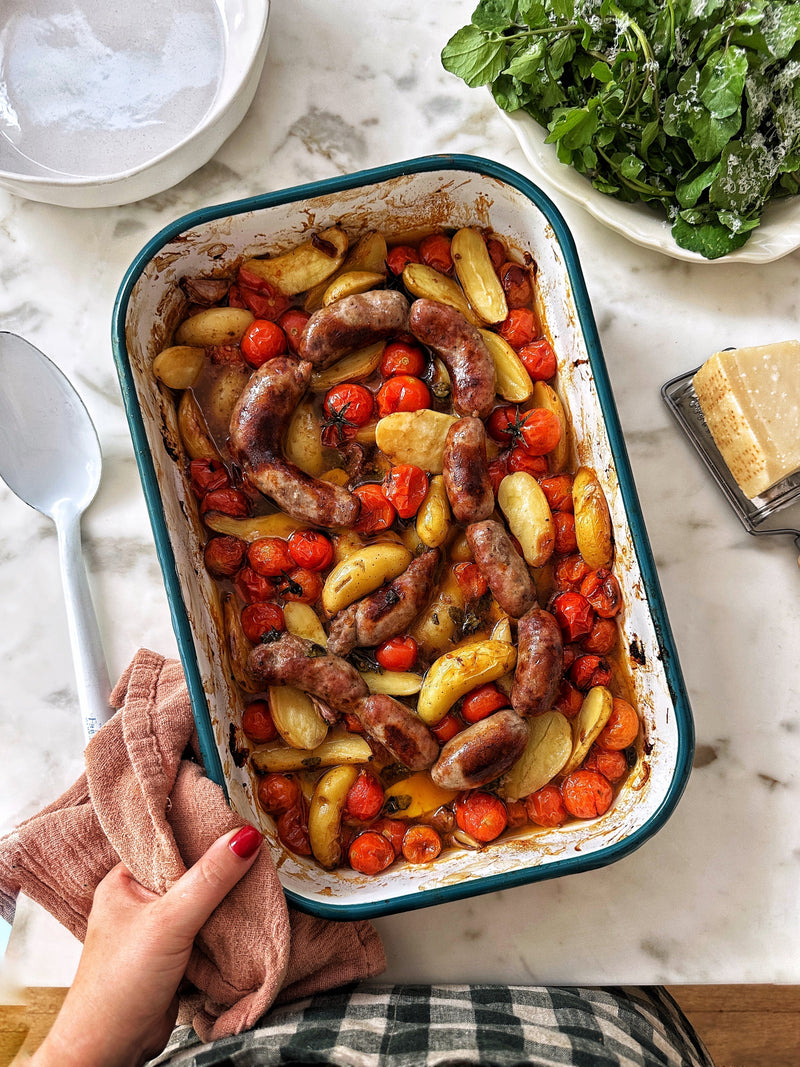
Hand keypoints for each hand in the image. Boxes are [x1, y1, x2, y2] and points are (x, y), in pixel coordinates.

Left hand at [30, 824, 263, 1066]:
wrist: (110, 1050)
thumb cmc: (120, 984)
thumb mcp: (170, 921)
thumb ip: (210, 878)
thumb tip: (247, 836)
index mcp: (125, 879)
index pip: (170, 840)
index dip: (203, 828)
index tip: (241, 818)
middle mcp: (139, 899)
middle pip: (191, 869)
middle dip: (221, 865)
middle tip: (260, 847)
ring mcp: (157, 927)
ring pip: (202, 899)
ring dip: (226, 897)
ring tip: (260, 876)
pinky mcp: (174, 953)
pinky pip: (206, 926)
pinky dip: (225, 924)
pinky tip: (247, 913)